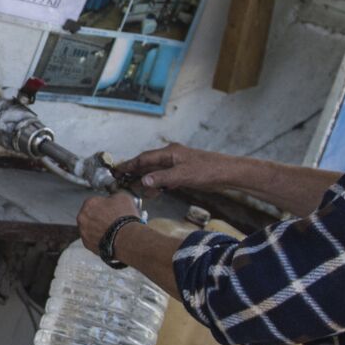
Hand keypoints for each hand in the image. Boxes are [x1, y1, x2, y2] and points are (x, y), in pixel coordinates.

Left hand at [78, 192, 140, 255]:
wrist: (126, 239)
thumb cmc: (124, 218)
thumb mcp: (123, 197)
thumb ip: (115, 194)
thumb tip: (114, 195)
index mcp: (89, 203)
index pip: (95, 202)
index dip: (105, 205)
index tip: (112, 210)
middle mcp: (82, 217)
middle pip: (90, 215)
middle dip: (99, 217)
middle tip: (112, 221)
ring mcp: (83, 231)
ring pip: (90, 227)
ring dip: (98, 228)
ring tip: (112, 231)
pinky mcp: (87, 244)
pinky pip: (92, 239)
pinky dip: (99, 239)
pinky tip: (109, 238)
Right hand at [114, 143, 243, 196]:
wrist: (227, 173)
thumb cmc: (207, 170)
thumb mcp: (182, 175)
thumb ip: (162, 178)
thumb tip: (143, 180)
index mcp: (170, 152)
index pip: (144, 158)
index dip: (130, 164)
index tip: (117, 169)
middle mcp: (171, 157)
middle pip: (148, 164)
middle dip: (134, 171)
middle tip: (120, 178)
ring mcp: (177, 165)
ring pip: (156, 172)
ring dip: (145, 179)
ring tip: (134, 187)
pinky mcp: (183, 173)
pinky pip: (165, 178)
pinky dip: (157, 184)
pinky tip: (153, 192)